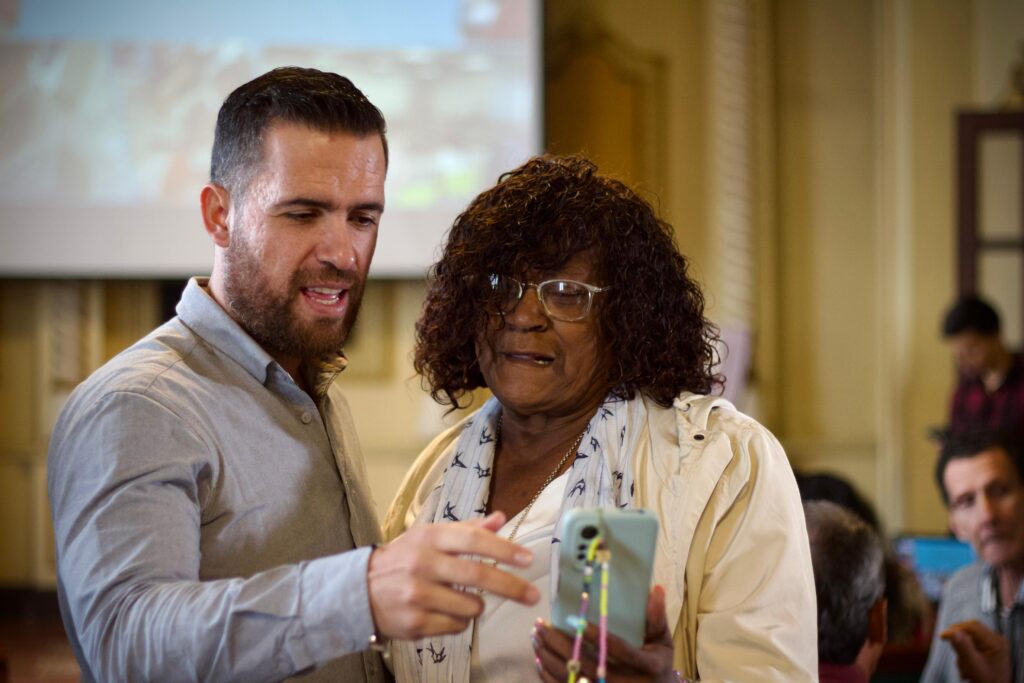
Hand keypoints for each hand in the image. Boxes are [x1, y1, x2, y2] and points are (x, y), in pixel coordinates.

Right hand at [368, 511, 539, 639]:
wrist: (359, 591)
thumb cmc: (403, 560)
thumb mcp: (430, 537)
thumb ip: (467, 529)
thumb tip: (500, 519)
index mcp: (430, 538)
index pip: (474, 540)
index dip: (504, 550)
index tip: (528, 559)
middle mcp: (423, 564)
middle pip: (477, 576)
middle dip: (511, 587)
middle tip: (532, 596)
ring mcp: (417, 595)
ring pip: (471, 606)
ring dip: (477, 606)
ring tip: (461, 599)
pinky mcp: (414, 623)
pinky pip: (457, 627)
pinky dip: (459, 622)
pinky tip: (444, 612)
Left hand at [532, 584, 675, 682]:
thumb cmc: (657, 664)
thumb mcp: (662, 642)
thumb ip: (656, 618)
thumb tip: (654, 589)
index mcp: (646, 666)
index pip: (618, 650)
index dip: (595, 635)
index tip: (574, 620)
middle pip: (587, 665)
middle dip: (560, 644)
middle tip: (542, 625)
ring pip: (572, 678)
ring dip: (549, 658)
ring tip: (536, 636)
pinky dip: (549, 676)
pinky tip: (540, 658)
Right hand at [940, 619, 1010, 682]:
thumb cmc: (986, 681)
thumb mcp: (972, 665)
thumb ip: (963, 647)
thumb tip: (952, 631)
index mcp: (996, 642)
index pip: (972, 626)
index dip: (955, 629)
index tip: (942, 636)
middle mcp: (998, 640)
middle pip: (972, 629)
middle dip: (960, 638)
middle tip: (950, 646)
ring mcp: (996, 643)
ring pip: (972, 636)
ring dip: (963, 647)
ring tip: (963, 665)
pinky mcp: (992, 648)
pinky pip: (975, 642)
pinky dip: (967, 651)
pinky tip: (967, 665)